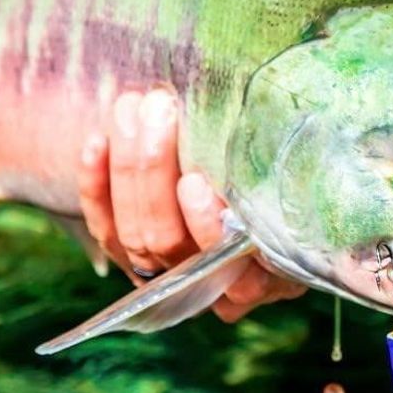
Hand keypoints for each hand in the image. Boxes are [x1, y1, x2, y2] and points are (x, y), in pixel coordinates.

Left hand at [76, 88, 304, 322]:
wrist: (256, 199)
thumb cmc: (282, 184)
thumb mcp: (296, 187)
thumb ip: (279, 174)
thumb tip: (273, 127)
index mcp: (258, 272)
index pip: (224, 262)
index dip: (205, 226)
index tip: (194, 183)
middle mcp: (209, 284)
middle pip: (168, 240)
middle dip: (153, 172)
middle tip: (158, 109)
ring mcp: (165, 275)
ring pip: (133, 235)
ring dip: (126, 167)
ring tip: (133, 109)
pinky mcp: (129, 257)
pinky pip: (104, 230)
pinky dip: (95, 186)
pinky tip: (97, 141)